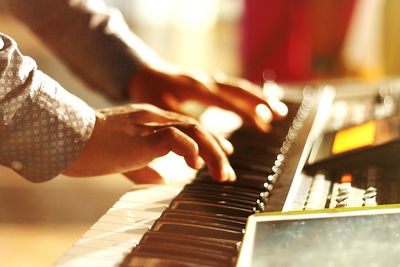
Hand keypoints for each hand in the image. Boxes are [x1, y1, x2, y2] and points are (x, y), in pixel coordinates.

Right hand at [63, 104, 234, 182]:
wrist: (66, 139)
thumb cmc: (90, 149)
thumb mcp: (123, 159)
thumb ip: (145, 168)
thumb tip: (162, 180)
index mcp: (150, 121)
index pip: (189, 126)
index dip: (210, 142)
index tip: (224, 156)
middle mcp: (154, 118)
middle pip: (198, 127)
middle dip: (218, 150)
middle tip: (227, 173)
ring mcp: (149, 123)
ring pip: (194, 129)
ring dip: (213, 153)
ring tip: (221, 174)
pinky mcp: (142, 135)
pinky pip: (176, 137)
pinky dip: (190, 150)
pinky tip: (194, 165)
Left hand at [128, 63, 287, 131]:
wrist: (141, 72)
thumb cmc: (149, 92)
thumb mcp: (162, 112)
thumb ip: (182, 132)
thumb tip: (198, 160)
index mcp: (197, 88)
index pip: (227, 102)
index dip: (246, 113)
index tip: (263, 124)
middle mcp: (206, 81)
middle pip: (239, 90)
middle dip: (260, 102)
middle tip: (279, 114)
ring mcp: (207, 79)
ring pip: (238, 87)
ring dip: (257, 98)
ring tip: (276, 110)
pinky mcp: (206, 82)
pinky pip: (231, 87)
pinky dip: (246, 96)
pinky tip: (255, 104)